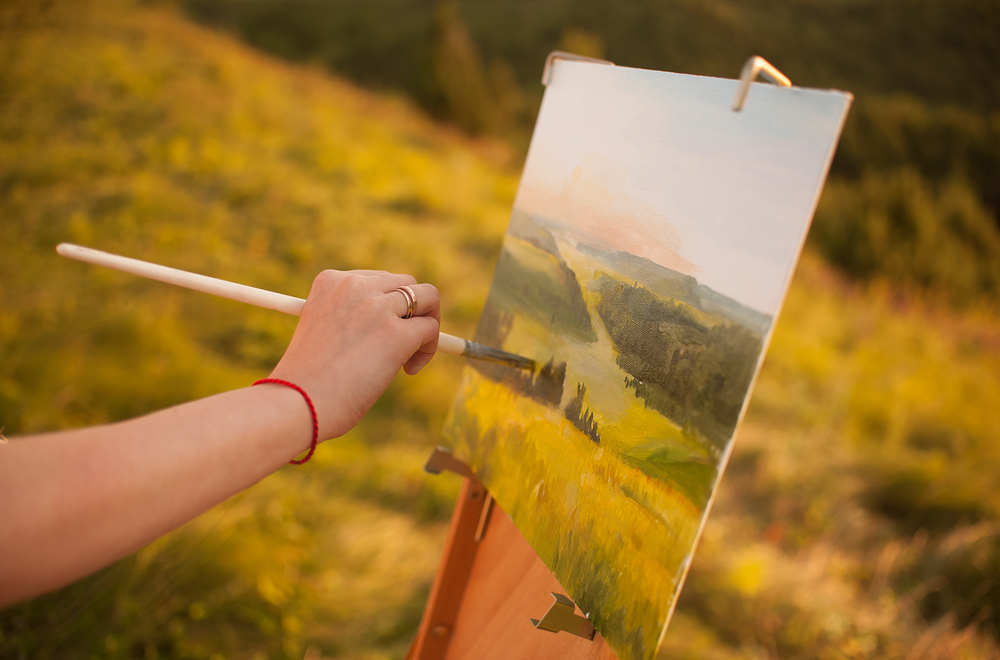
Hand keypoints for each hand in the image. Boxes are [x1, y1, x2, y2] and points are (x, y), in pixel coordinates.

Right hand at [267, 270, 440, 439]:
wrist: (296, 404)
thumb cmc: (305, 379)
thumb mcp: (322, 331)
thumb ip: (350, 318)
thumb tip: (389, 325)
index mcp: (331, 281)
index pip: (378, 279)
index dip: (386, 305)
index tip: (378, 331)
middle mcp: (355, 286)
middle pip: (406, 283)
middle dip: (411, 312)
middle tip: (400, 344)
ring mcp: (377, 308)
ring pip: (428, 298)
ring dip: (426, 324)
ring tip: (411, 354)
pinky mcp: (396, 334)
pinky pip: (430, 330)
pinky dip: (428, 349)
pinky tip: (408, 370)